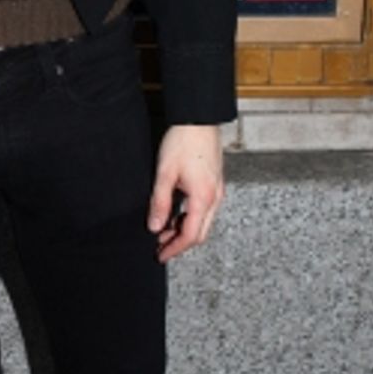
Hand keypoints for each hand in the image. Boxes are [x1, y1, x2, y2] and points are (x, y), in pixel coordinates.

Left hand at [147, 125, 224, 261]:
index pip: (191, 234)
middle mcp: (215, 197)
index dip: (175, 248)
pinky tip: (175, 215)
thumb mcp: (165, 173)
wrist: (199, 118)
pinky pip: (205, 210)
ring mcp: (217, 190)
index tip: (161, 255)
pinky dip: (190, 218)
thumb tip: (154, 227)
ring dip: (184, 230)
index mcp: (203, 197)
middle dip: (180, 244)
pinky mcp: (215, 183)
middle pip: (200, 233)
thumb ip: (160, 203)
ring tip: (163, 232)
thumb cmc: (183, 141)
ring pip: (203, 222)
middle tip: (160, 248)